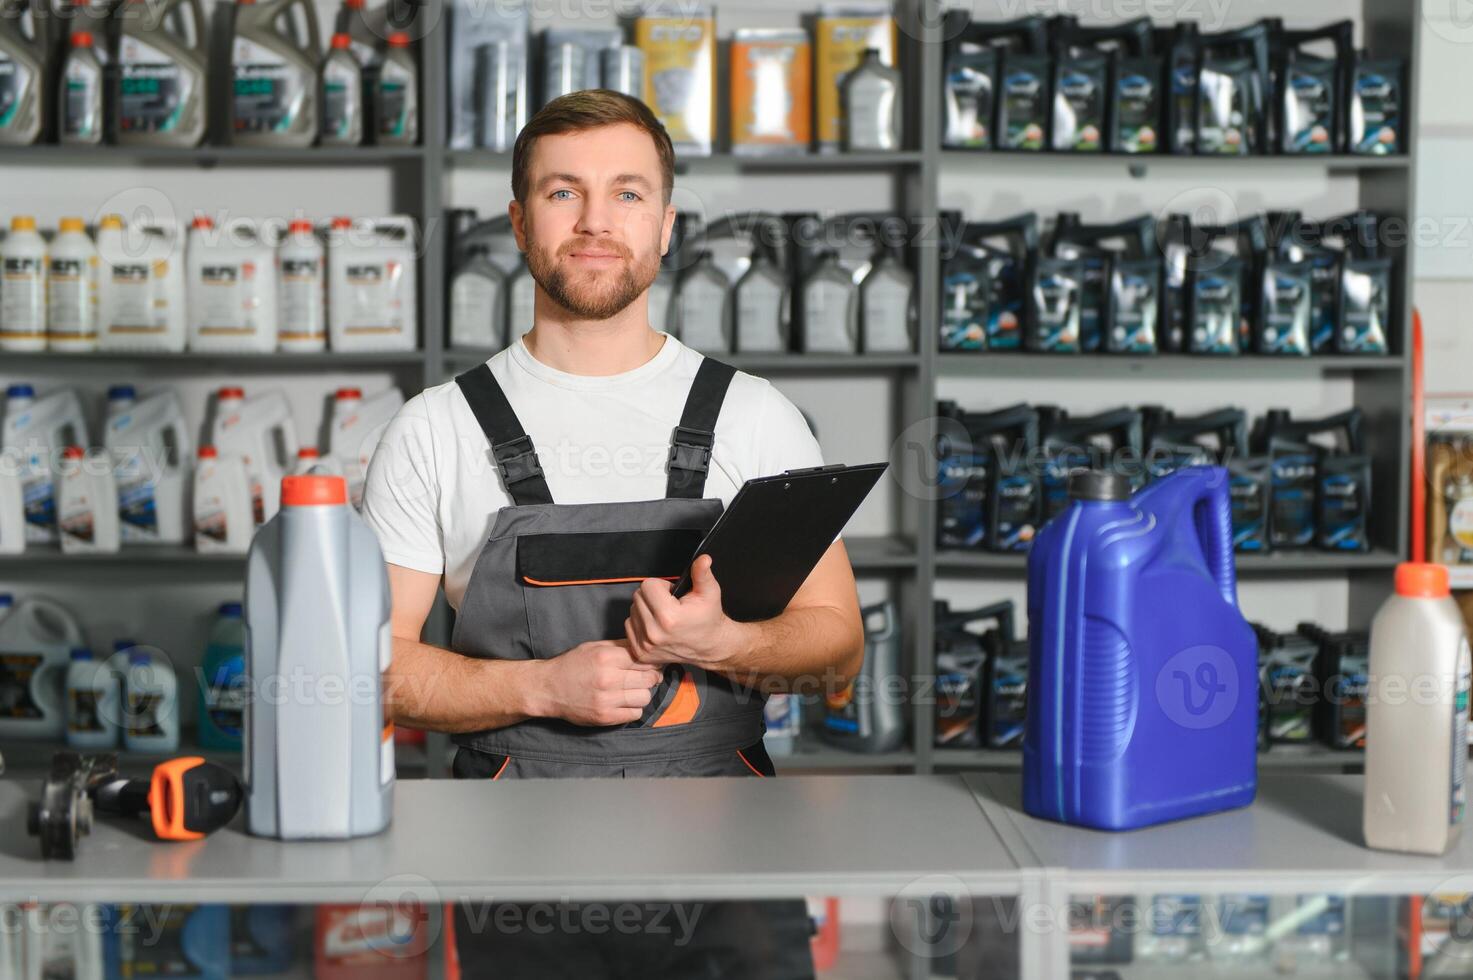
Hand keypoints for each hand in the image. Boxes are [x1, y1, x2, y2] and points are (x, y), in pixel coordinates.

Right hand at [534, 639, 661, 726]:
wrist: (547, 688)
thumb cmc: (572, 665)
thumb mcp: (594, 647)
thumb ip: (620, 646)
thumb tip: (646, 647)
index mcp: (607, 657)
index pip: (645, 660)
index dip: (651, 662)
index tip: (651, 665)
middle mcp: (608, 678)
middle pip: (649, 679)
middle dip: (650, 677)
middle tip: (644, 678)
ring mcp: (606, 699)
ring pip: (645, 697)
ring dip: (642, 694)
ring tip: (632, 691)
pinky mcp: (604, 717)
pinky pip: (635, 714)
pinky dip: (634, 708)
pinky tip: (624, 702)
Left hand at [625, 555, 744, 670]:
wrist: (710, 646)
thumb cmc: (708, 618)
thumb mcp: (709, 593)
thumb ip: (702, 574)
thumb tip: (703, 558)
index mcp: (669, 617)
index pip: (647, 585)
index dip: (661, 586)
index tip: (672, 594)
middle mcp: (654, 633)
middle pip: (638, 597)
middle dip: (652, 596)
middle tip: (669, 604)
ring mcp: (646, 645)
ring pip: (632, 611)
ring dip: (645, 609)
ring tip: (663, 616)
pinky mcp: (640, 653)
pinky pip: (629, 626)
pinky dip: (640, 623)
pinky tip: (656, 626)